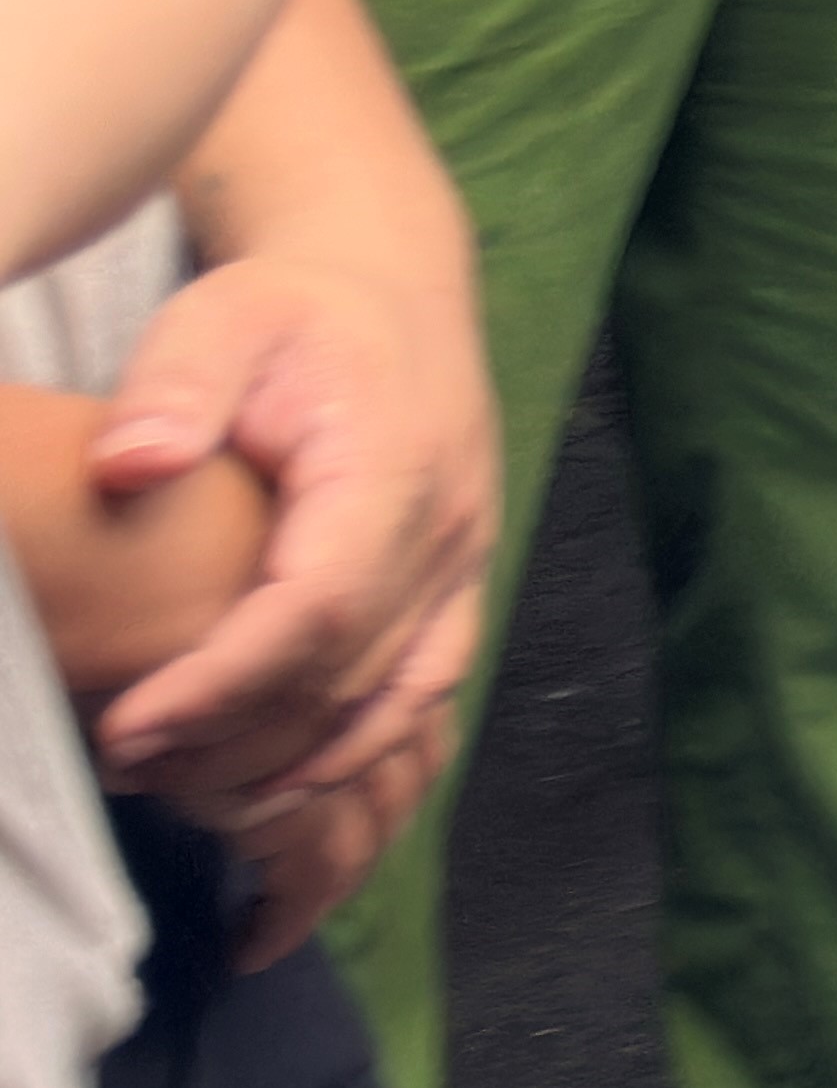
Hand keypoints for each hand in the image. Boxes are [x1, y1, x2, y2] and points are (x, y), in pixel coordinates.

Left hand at [80, 243, 496, 956]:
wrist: (388, 291)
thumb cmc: (289, 313)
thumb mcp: (218, 320)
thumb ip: (174, 389)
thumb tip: (130, 464)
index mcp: (393, 464)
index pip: (319, 607)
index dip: (225, 684)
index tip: (128, 727)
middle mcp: (448, 524)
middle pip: (352, 672)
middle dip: (237, 739)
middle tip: (121, 766)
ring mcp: (465, 561)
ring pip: (398, 701)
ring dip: (300, 767)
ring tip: (190, 796)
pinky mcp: (458, 584)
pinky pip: (423, 691)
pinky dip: (357, 751)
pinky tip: (278, 784)